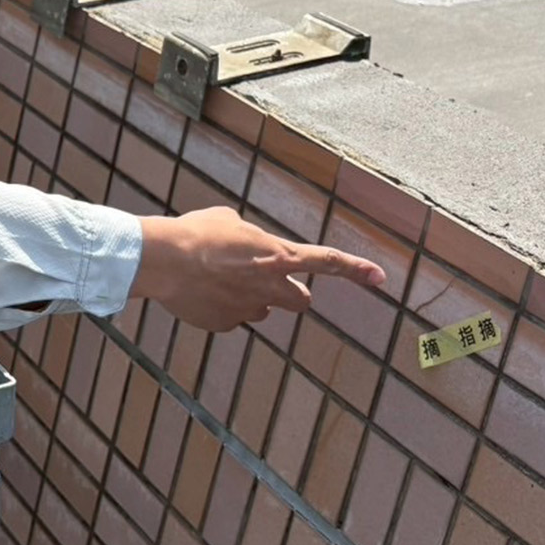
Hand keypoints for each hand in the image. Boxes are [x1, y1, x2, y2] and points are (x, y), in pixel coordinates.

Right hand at [131, 207, 384, 332]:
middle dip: (291, 293)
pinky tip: (200, 292)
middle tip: (268, 280)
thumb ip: (250, 237)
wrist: (164, 260)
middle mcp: (270, 287)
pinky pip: (232, 317)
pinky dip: (222, 307)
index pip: (326, 262)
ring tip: (218, 280)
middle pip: (301, 300)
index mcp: (276, 255)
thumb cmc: (197, 233)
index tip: (380, 278)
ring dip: (252, 298)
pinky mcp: (225, 324)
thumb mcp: (229, 221)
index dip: (355, 269)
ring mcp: (248, 310)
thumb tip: (247, 247)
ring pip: (262, 310)